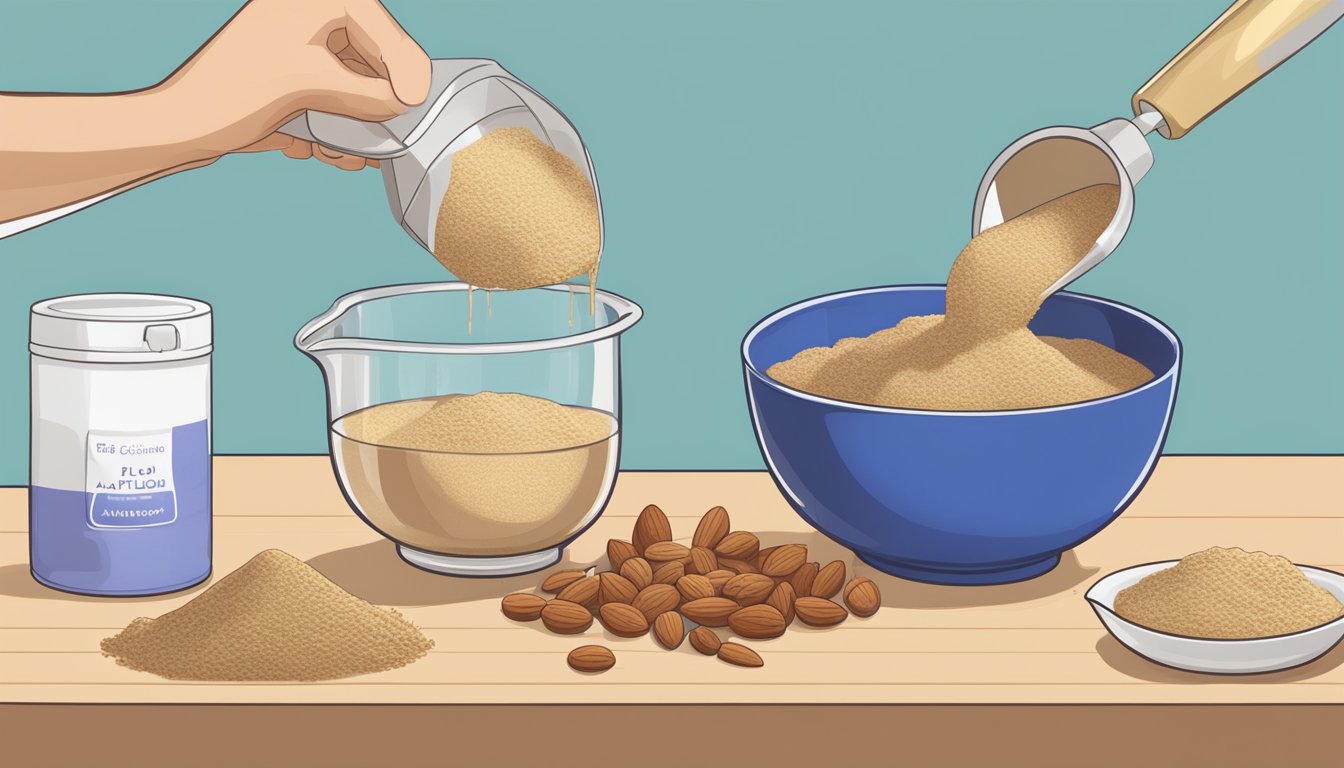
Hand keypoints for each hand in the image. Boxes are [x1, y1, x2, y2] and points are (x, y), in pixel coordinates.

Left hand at [167, 0, 430, 170]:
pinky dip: (333, 127)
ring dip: (354, 125)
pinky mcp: (291, 77)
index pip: (384, 32)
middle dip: (376, 105)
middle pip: (373, 62)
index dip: (407, 71)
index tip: (418, 107)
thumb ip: (367, 92)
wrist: (180, 126)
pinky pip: (331, 99)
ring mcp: (299, 46)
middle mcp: (308, 15)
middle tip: (380, 140)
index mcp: (315, 0)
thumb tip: (404, 105)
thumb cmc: (230, 92)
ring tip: (341, 155)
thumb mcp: (309, 84)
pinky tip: (318, 150)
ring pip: (354, 86)